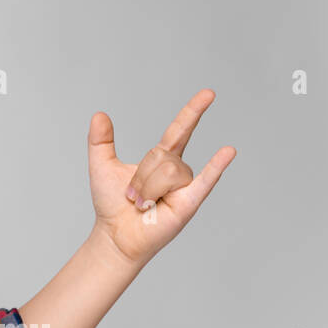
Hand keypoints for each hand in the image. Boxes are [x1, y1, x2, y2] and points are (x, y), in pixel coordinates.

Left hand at [87, 88, 235, 268]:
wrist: (115, 235)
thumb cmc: (112, 204)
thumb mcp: (102, 166)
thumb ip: (100, 140)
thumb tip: (99, 114)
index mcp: (160, 159)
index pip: (180, 130)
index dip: (193, 111)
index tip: (209, 93)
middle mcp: (177, 170)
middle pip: (162, 156)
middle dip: (140, 177)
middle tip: (132, 196)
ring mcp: (186, 186)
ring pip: (168, 172)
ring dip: (148, 189)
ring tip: (142, 205)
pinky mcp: (189, 203)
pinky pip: (204, 180)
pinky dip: (216, 166)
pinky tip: (228, 151)